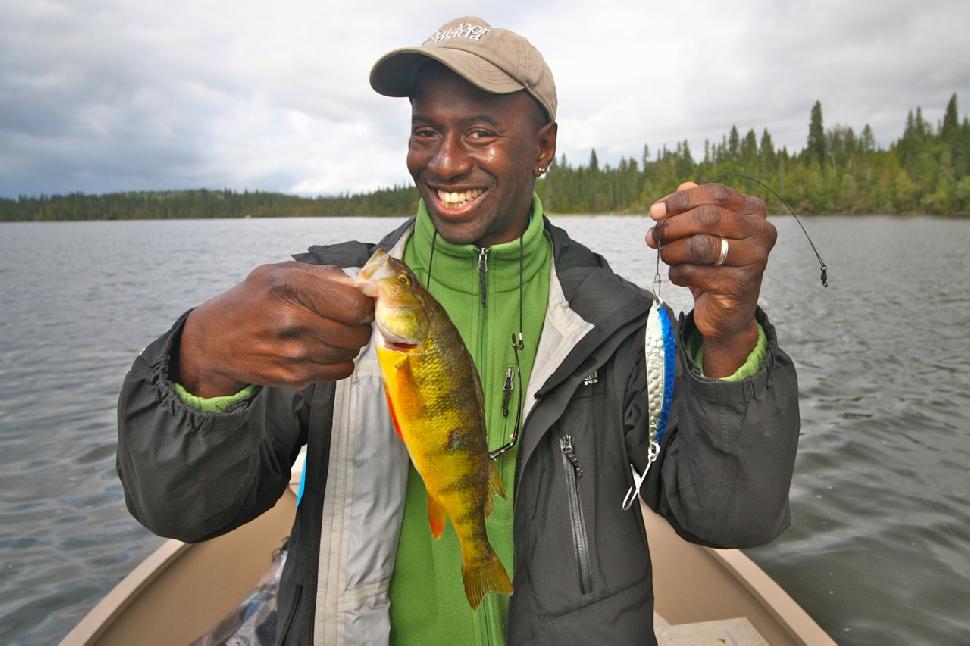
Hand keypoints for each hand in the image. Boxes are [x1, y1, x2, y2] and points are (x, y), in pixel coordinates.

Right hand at [176, 262, 374, 396]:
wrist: (215, 341)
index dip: (365, 306)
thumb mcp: (280, 273)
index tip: (360, 305)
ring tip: (328, 335)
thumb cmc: (255, 301)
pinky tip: (321, 351)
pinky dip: (338, 363)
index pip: (354, 304)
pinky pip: (340, 371)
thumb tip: (367, 286)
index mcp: (289, 286)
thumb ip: (325, 275)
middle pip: (357, 332)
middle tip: (346, 321)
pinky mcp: (293, 376)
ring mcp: (292, 351)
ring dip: (347, 345)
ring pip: (350, 353)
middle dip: (358, 326)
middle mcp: (290, 319)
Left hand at [645, 182, 775, 376]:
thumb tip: (676, 193)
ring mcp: (754, 259)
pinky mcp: (740, 286)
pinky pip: (696, 273)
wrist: (728, 309)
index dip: (680, 200)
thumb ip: (691, 209)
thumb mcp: (702, 232)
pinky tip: (678, 275)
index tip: (655, 212)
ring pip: (700, 246)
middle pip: (708, 217)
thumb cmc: (714, 263)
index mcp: (753, 210)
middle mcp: (761, 231)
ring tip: (665, 256)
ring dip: (672, 251)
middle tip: (653, 236)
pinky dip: (678, 273)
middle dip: (673, 226)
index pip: (715, 194)